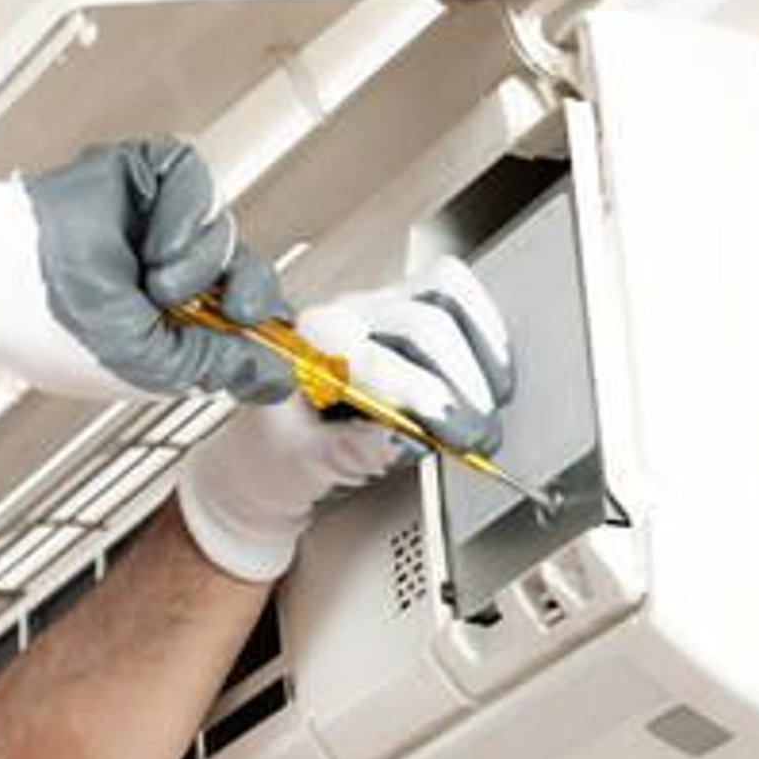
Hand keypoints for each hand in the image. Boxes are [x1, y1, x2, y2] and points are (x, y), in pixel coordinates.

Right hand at [0, 138, 296, 403]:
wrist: (4, 280)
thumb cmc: (55, 329)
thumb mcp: (153, 365)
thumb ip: (219, 365)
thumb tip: (278, 378)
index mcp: (171, 321)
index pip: (243, 317)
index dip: (269, 327)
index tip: (289, 347)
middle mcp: (170, 269)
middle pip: (247, 269)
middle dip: (248, 293)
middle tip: (231, 311)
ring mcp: (158, 220)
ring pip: (224, 229)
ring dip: (200, 263)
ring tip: (154, 283)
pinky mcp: (145, 176)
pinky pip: (197, 181)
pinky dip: (186, 215)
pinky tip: (154, 244)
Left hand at [177, 257, 514, 581]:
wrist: (269, 456)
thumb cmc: (276, 457)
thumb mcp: (304, 465)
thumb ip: (350, 452)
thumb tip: (404, 438)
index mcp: (306, 349)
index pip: (378, 359)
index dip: (424, 397)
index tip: (453, 434)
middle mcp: (342, 316)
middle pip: (423, 322)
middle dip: (460, 382)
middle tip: (476, 435)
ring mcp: (376, 308)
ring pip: (445, 292)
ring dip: (480, 349)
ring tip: (488, 404)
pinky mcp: (406, 311)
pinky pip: (456, 296)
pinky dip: (484, 333)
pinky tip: (489, 375)